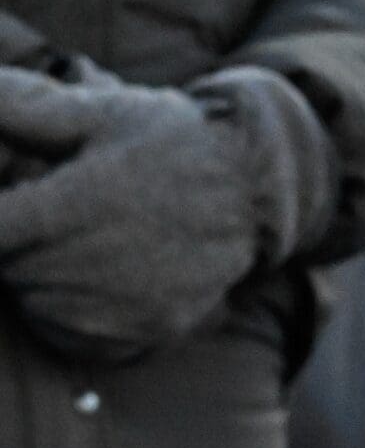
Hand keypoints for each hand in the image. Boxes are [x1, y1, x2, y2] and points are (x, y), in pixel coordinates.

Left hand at [0, 64, 327, 360]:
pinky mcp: (148, 331)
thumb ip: (24, 107)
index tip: (18, 203)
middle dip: (17, 245)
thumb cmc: (170, 142)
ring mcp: (124, 306)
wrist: (255, 190)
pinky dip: (68, 318)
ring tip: (67, 247)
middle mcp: (94, 265)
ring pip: (36, 307)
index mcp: (70, 207)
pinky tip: (86, 284)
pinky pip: (78, 340)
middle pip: (11, 271)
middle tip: (47, 219)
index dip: (0, 219)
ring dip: (37, 282)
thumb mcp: (99, 111)